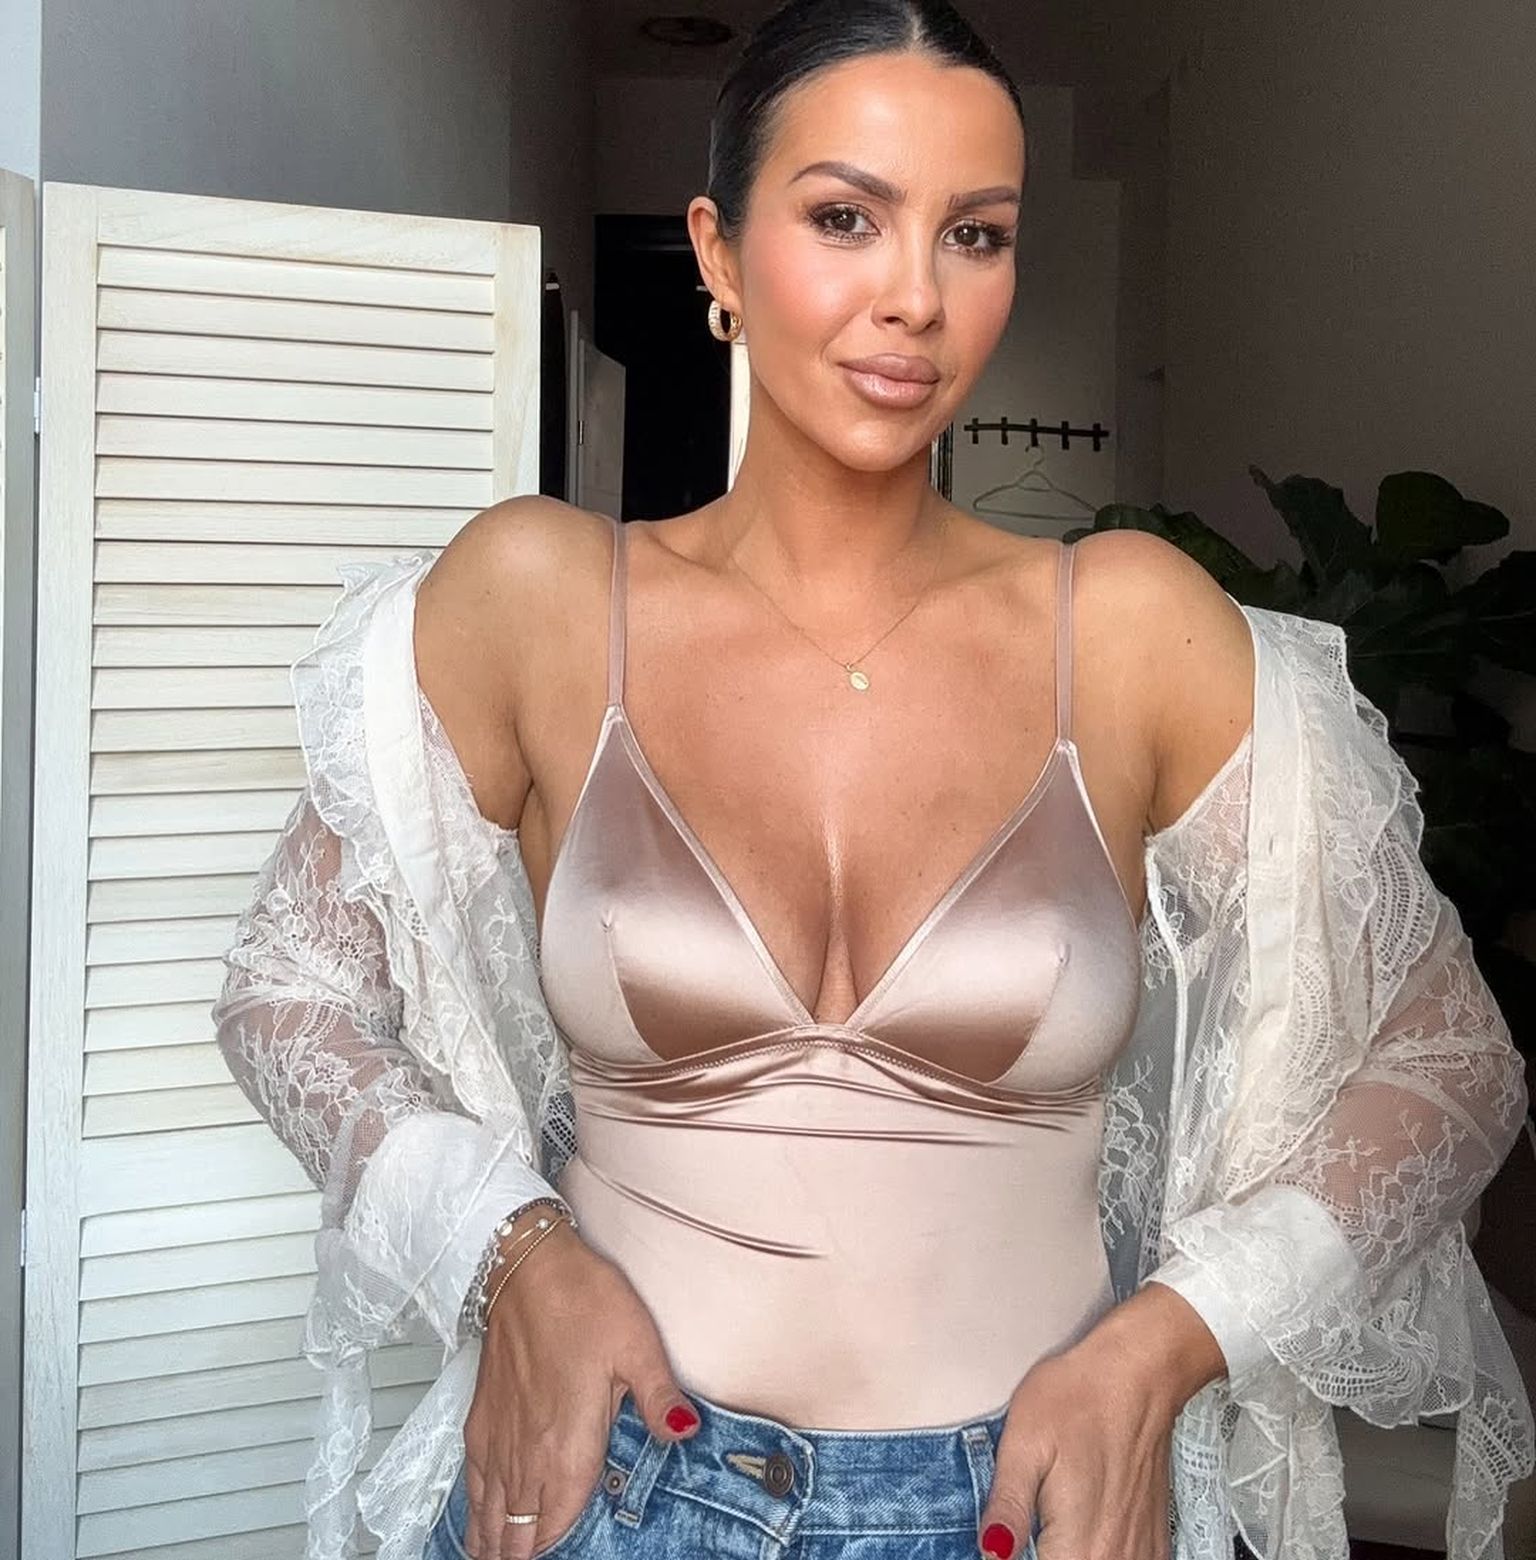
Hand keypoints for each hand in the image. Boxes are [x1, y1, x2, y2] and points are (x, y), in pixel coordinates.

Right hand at [460, 1216, 700, 1559]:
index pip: (560, 1519)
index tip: (563, 1556)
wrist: (526, 1266)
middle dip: (525, 1553)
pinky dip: (476, 1512)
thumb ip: (659, 1396)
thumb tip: (685, 1431)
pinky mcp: (482, 1417)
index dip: (559, 1544)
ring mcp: (501, 1435)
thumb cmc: (582, 1298)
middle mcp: (528, 1449)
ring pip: (493, 1513)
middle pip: (521, 1527)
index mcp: (568, 1440)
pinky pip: (474, 1482)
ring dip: (498, 1543)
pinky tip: (479, 1523)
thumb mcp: (637, 1342)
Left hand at [975, 1326, 1185, 1559]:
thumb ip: (1008, 1507)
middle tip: (1027, 1522)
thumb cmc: (1076, 1399)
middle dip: (1041, 1554)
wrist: (1137, 1374)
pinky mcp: (1154, 1543)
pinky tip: (1081, 1532)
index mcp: (1079, 1545)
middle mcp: (1115, 1559)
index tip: (1009, 1536)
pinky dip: (1098, 1554)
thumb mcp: (1024, 1444)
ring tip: (1052, 1523)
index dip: (1017, 1557)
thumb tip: (990, 1553)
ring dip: (1070, 1553)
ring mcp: (1141, 1555)